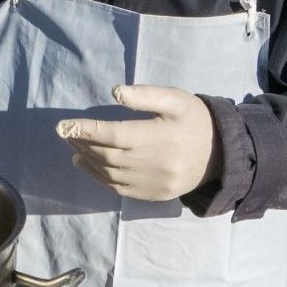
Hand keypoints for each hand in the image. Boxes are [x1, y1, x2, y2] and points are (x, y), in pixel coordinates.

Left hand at [58, 85, 221, 202]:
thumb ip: (146, 95)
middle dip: (83, 143)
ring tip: (74, 145)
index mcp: (161, 137)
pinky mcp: (154, 195)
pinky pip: (120, 188)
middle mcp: (156, 163)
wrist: (222, 154)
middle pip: (108, 155)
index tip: (63, 126)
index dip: (86, 130)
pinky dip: (99, 176)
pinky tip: (87, 164)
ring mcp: (154, 183)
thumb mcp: (177, 99)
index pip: (114, 135)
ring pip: (110, 174)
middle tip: (67, 132)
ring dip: (87, 159)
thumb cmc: (195, 120)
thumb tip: (115, 92)